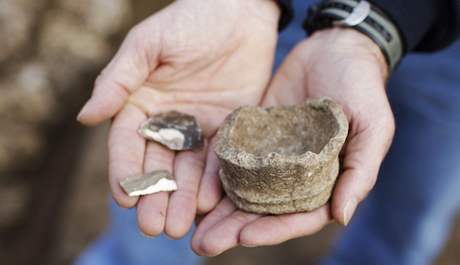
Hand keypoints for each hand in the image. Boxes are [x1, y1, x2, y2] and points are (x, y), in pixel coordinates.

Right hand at [77, 0, 279, 237]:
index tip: (125, 200)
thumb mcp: (149, 44)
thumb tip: (85, 118)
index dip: (125, 173)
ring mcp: (199, 127)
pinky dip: (214, 182)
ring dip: (182, 199)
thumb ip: (119, 80)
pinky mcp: (228, 128)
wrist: (241, 10)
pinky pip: (219, 159)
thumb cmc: (190, 20)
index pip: (127, 144)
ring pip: (187, 170)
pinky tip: (211, 204)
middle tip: (153, 227)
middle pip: (157, 165)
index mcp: (141, 103)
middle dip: (154, 197)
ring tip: (178, 227)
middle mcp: (168, 121)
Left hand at [192, 28, 394, 255]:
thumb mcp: (373, 126)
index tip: (245, 237)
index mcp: (325, 181)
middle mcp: (295, 175)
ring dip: (219, 210)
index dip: (274, 229)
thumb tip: (341, 218)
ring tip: (192, 226)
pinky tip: (192, 187)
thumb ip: (361, 172)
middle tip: (203, 244)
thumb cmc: (362, 86)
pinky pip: (232, 158)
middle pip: (264, 210)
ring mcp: (272, 156)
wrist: (334, 48)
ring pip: (243, 190)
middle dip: (234, 228)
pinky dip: (214, 174)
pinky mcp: (254, 135)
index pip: (299, 215)